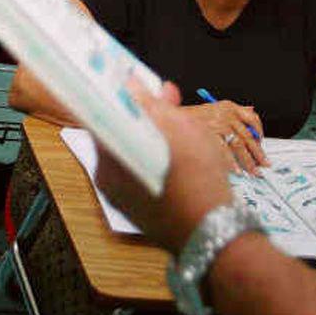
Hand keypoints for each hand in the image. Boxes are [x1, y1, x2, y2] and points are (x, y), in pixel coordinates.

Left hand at [94, 81, 233, 253]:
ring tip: (181, 126)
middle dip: (143, 113)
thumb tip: (129, 84)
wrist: (213, 231)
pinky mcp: (137, 208)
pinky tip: (179, 154)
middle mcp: (107, 178)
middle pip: (119, 133)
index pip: (102, 114)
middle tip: (169, 101)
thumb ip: (149, 104)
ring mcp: (121, 196)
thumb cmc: (196, 180)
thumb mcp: (178, 128)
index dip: (122, 95)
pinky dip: (155, 159)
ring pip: (131, 152)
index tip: (137, 84)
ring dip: (152, 134)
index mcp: (109, 156)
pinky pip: (140, 173)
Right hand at [183, 101, 266, 173]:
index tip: (261, 144)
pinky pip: (225, 152)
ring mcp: (218, 125)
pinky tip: (237, 171)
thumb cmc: (191, 116)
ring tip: (253, 172)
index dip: (259, 132)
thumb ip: (234, 111)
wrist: (169, 117)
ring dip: (248, 161)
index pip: (251, 118)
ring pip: (239, 145)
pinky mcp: (209, 135)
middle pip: (248, 135)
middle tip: (263, 164)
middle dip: (257, 153)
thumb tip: (251, 111)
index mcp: (228, 106)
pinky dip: (232, 163)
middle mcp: (226, 114)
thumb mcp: (214, 108)